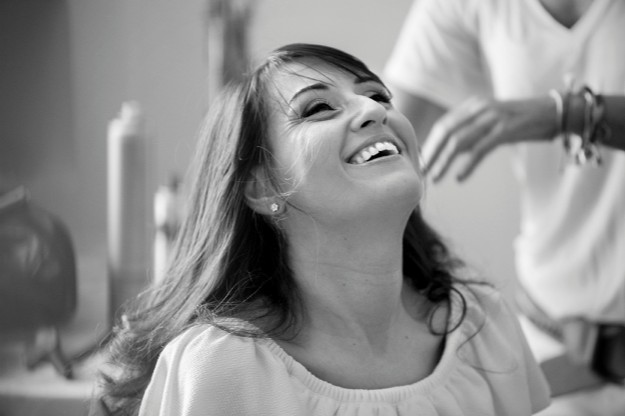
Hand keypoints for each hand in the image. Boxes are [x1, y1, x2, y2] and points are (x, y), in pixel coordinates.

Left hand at [422, 96, 555, 181]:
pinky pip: (481, 149)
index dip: (429, 144)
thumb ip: (472, 135)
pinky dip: (468, 164)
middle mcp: (480, 108)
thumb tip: (453, 153)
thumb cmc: (523, 122)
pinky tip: (459, 177)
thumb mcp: (492, 125)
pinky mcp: (506, 129)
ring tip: (435, 178)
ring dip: (444, 161)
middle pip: (446, 131)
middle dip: (431, 153)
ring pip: (460, 140)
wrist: (555, 112)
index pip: (443, 125)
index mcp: (473, 106)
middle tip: (421, 172)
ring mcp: (493, 118)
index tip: (420, 162)